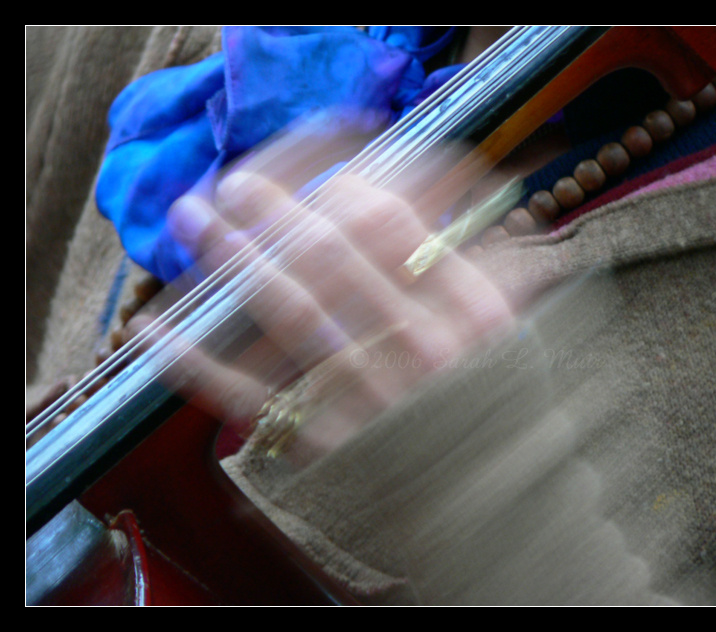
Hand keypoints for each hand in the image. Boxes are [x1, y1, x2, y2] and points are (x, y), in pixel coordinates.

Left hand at [135, 137, 512, 460]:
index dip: (343, 193)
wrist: (484, 512)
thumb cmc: (490, 418)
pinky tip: (154, 330)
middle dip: (274, 211)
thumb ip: (481, 280)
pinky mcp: (320, 443)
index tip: (315, 181)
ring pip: (287, 308)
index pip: (394, 228)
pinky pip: (249, 395)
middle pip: (330, 255)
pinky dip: (194, 361)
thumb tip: (452, 213)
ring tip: (191, 219)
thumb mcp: (508, 345)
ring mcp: (366, 395)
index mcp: (467, 315)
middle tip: (234, 183)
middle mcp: (415, 347)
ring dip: (232, 257)